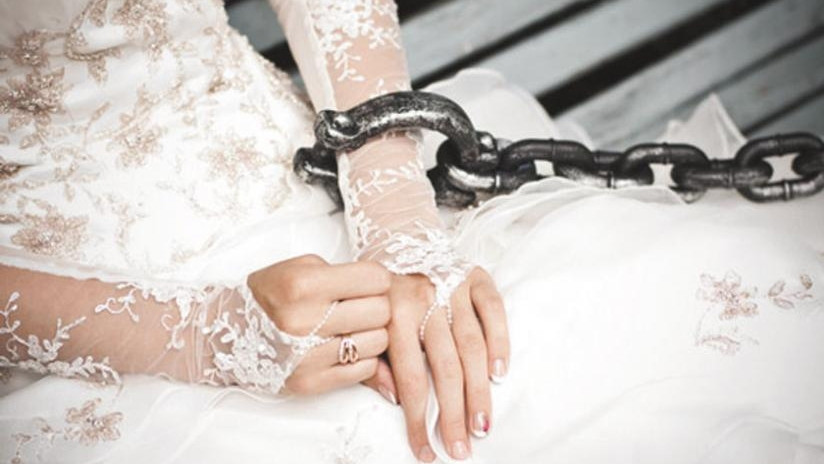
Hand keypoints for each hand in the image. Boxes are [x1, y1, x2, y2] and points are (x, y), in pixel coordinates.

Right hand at [247, 254, 392, 394]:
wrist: (228, 330)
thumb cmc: (272, 293)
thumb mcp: (300, 267)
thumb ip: (344, 272)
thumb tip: (386, 285)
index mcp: (302, 284)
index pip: (375, 278)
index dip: (376, 279)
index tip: (368, 282)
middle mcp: (303, 321)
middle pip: (381, 311)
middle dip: (376, 305)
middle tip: (360, 305)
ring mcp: (305, 355)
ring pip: (378, 342)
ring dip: (371, 333)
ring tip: (350, 327)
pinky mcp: (309, 382)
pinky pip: (364, 369)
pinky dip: (362, 358)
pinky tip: (343, 346)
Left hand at [386, 267, 509, 461]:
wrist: (398, 237)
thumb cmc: (382, 290)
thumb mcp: (368, 321)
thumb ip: (378, 361)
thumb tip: (394, 399)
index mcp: (393, 313)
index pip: (410, 377)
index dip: (418, 419)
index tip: (426, 451)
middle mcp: (425, 298)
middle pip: (445, 367)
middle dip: (454, 413)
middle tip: (462, 449)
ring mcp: (453, 286)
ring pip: (472, 345)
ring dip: (480, 390)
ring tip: (482, 425)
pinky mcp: (476, 276)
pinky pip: (493, 311)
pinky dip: (500, 341)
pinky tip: (500, 373)